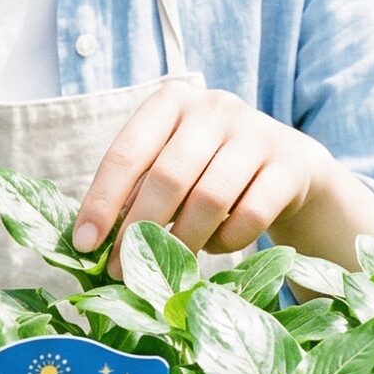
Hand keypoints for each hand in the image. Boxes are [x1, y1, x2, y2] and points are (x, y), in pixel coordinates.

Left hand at [73, 82, 344, 274]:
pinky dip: (227, 241)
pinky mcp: (288, 165)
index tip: (85, 244)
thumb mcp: (171, 164)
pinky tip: (217, 245)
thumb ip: (136, 190)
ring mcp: (255, 133)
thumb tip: (91, 242)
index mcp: (171, 102)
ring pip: (209, 199)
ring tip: (172, 266)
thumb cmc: (210, 169)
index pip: (126, 153)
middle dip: (140, 230)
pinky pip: (250, 215)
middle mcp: (213, 108)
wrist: (289, 167)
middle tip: (122, 271)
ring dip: (184, 241)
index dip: (102, 202)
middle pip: (167, 177)